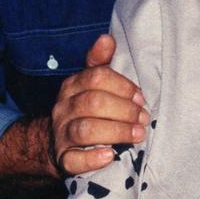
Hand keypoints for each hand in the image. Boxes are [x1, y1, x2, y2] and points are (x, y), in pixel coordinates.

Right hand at [49, 34, 148, 175]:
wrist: (56, 143)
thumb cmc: (85, 109)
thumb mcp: (90, 84)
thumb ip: (100, 62)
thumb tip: (107, 38)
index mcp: (73, 85)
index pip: (96, 77)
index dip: (122, 86)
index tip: (140, 97)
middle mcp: (64, 107)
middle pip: (92, 102)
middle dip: (123, 110)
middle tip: (143, 118)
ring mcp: (61, 134)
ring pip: (84, 130)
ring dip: (116, 131)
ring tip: (137, 135)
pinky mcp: (63, 159)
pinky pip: (74, 160)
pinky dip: (92, 159)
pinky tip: (109, 155)